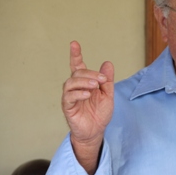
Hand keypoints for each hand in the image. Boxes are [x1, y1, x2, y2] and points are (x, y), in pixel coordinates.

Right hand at [61, 41, 113, 172]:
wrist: (96, 131)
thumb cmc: (99, 113)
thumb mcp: (108, 94)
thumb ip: (107, 80)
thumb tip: (107, 63)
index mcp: (85, 83)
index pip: (77, 66)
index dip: (75, 55)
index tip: (74, 43)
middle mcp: (75, 88)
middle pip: (77, 73)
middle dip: (90, 74)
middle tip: (102, 80)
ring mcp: (70, 97)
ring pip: (70, 83)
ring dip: (84, 82)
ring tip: (95, 86)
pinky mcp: (68, 107)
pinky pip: (69, 97)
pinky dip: (78, 94)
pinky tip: (87, 95)